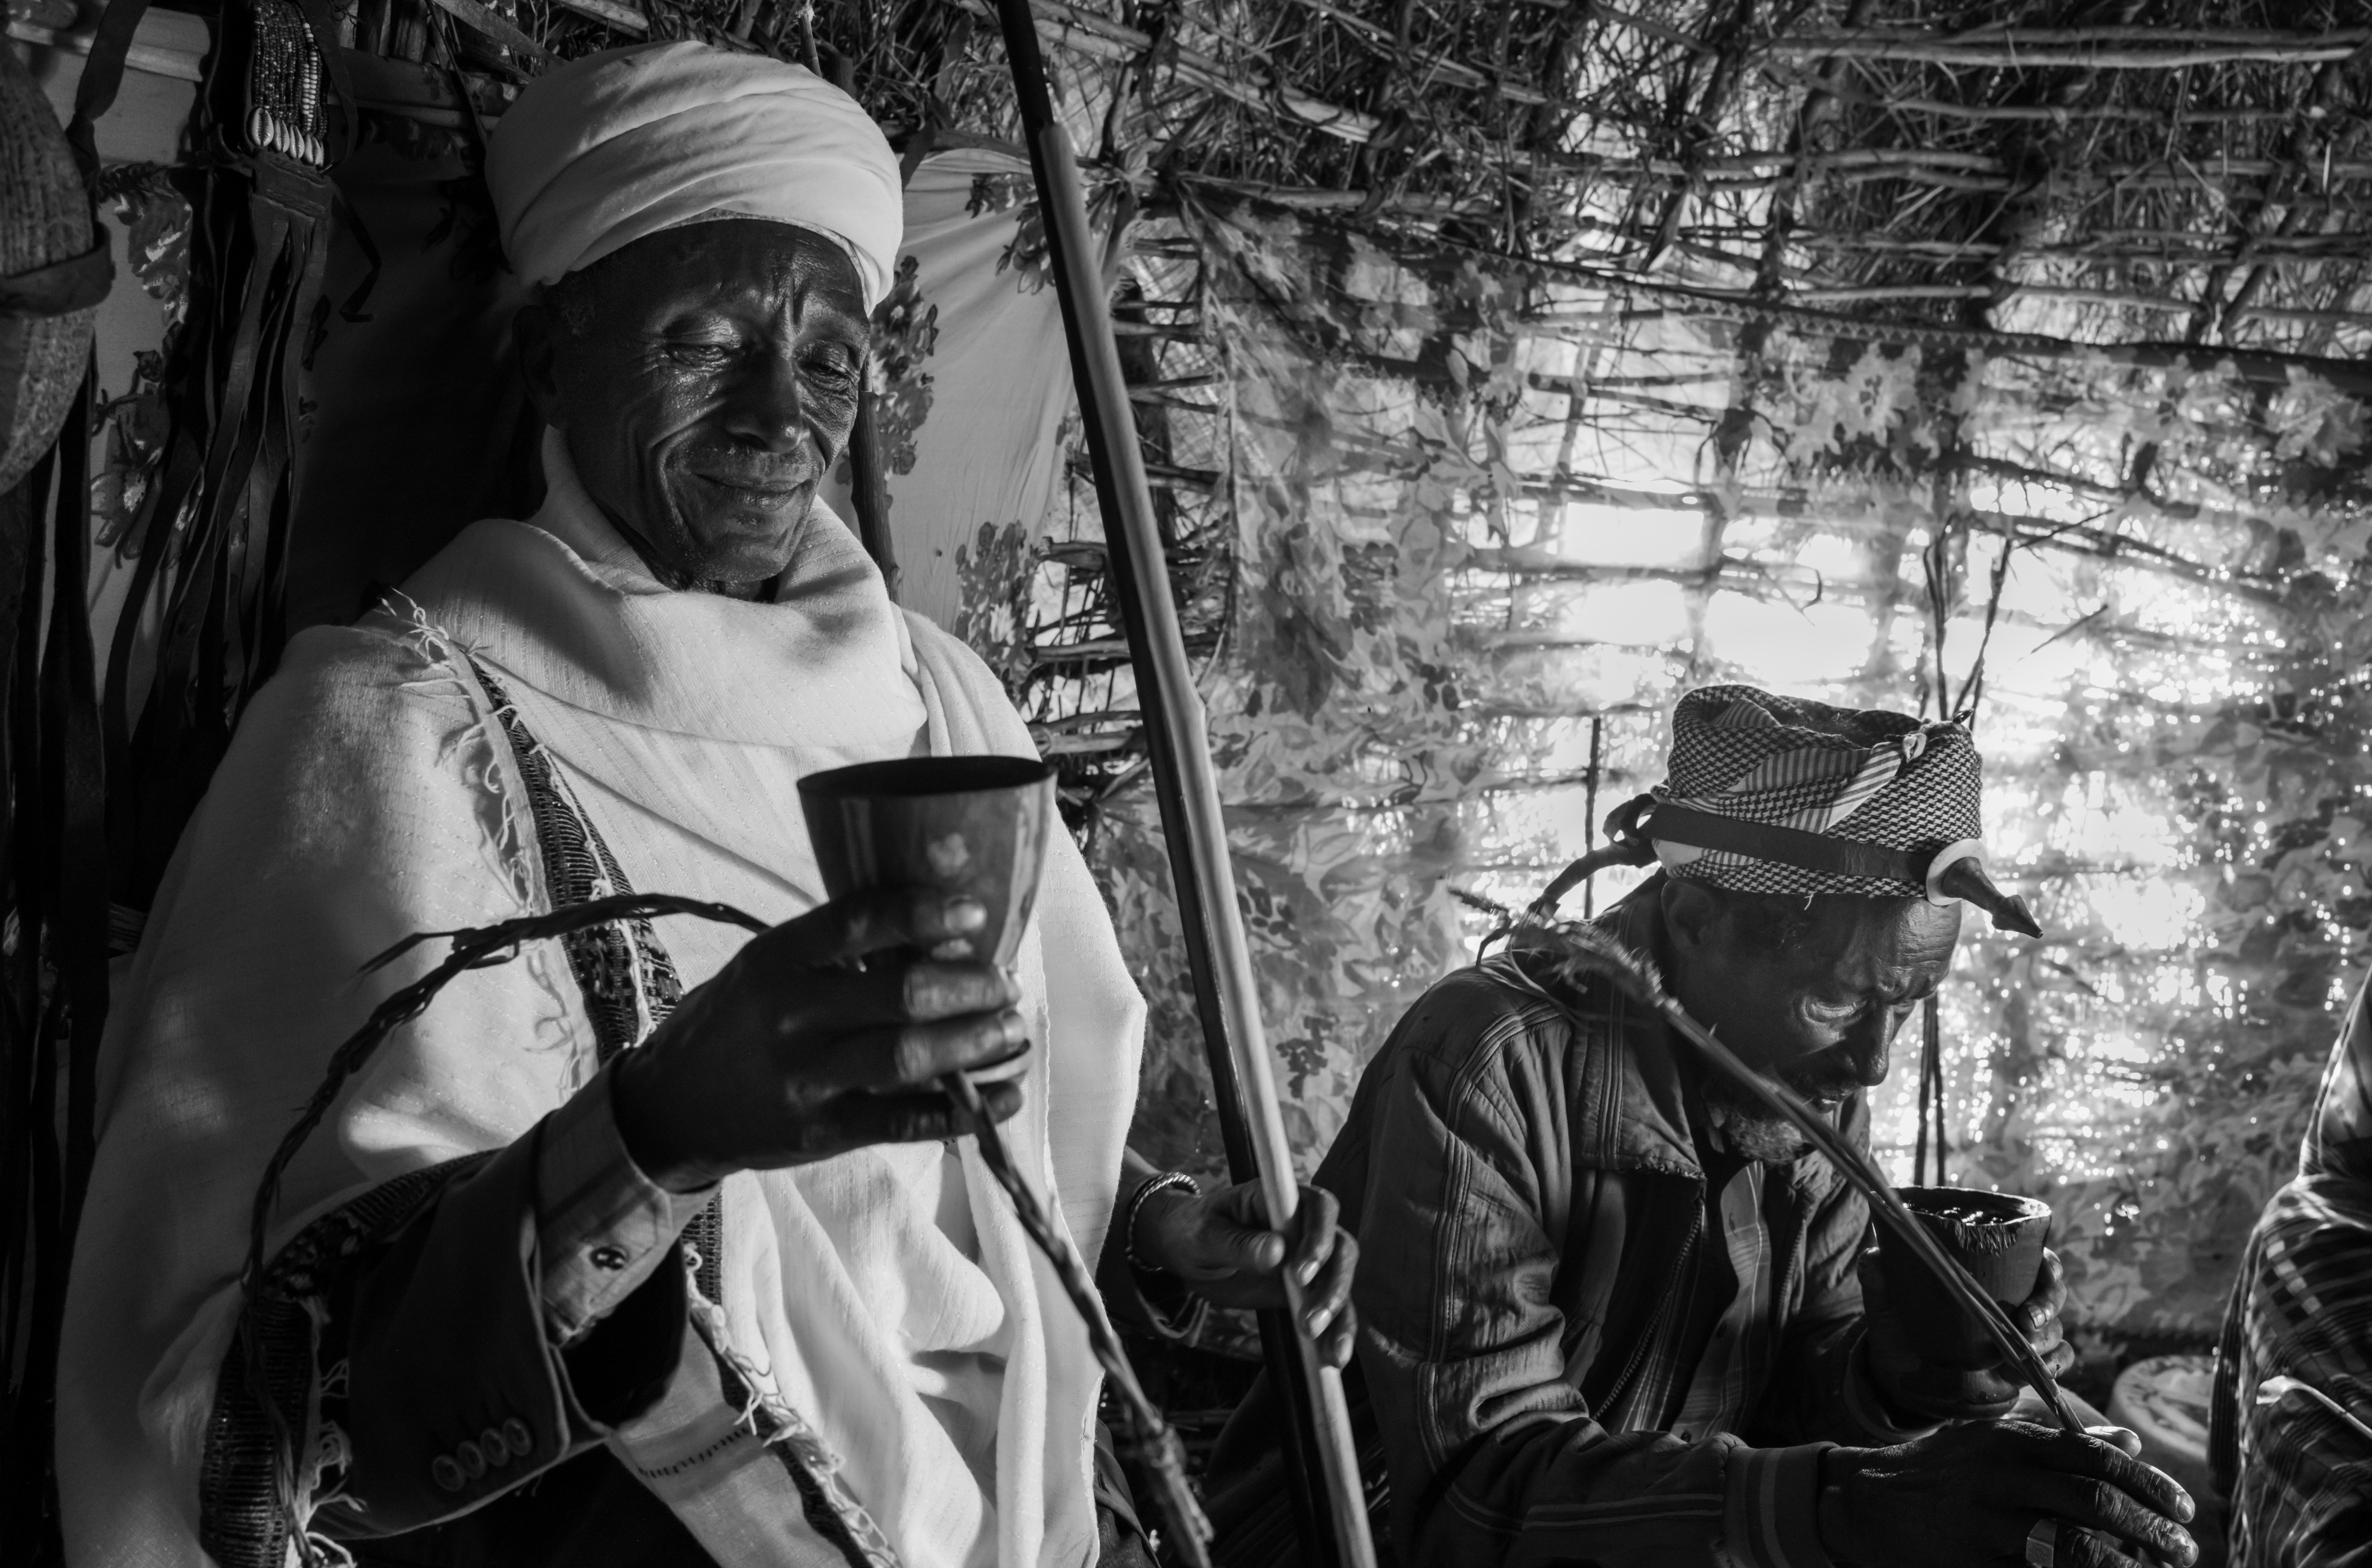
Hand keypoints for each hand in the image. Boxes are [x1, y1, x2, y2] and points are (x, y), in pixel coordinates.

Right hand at [611, 888, 1027, 1191]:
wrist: (670, 1107)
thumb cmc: (737, 1022)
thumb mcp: (767, 966)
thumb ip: (835, 949)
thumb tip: (939, 929)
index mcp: (777, 959)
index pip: (858, 922)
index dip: (925, 913)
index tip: (975, 912)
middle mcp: (791, 1016)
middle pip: (899, 994)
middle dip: (970, 986)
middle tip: (1006, 983)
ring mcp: (805, 1079)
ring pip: (908, 1057)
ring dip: (975, 1043)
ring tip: (1012, 1031)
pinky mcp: (821, 1133)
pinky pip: (904, 1122)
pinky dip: (963, 1111)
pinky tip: (1003, 1095)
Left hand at [1131, 1180, 1357, 1367]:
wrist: (1184, 1254)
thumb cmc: (1192, 1231)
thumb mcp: (1206, 1236)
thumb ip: (1240, 1243)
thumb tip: (1278, 1251)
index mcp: (1281, 1200)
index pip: (1318, 1206)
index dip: (1319, 1236)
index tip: (1301, 1273)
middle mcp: (1303, 1226)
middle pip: (1340, 1247)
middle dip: (1332, 1285)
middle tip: (1310, 1321)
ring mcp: (1309, 1258)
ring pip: (1340, 1280)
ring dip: (1340, 1315)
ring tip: (1330, 1353)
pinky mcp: (1306, 1289)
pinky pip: (1330, 1308)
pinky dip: (1336, 1332)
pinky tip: (1333, 1359)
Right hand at [1819, 1421, 2196, 1567]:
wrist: (1863, 1499)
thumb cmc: (1940, 1471)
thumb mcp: (1994, 1440)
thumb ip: (2061, 1442)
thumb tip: (2132, 1440)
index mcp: (2009, 1439)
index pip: (2094, 1455)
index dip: (2147, 1482)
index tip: (2184, 1508)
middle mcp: (1999, 1473)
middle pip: (2091, 1497)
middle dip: (2148, 1527)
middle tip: (2185, 1551)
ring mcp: (1983, 1520)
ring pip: (2070, 1543)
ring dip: (2124, 1563)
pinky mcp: (1972, 1560)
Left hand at [1862, 1245, 2076, 1422]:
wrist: (1901, 1374)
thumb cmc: (1900, 1325)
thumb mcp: (1886, 1301)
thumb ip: (1879, 1278)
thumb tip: (1874, 1257)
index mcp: (1993, 1272)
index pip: (2037, 1260)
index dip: (2049, 1269)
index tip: (2043, 1277)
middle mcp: (2016, 1299)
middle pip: (2054, 1294)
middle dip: (2047, 1307)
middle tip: (2027, 1321)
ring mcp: (2024, 1334)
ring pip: (2056, 1330)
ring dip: (2046, 1341)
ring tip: (2018, 1353)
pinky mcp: (2026, 1365)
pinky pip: (2058, 1361)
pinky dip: (2051, 1367)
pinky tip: (2024, 1373)